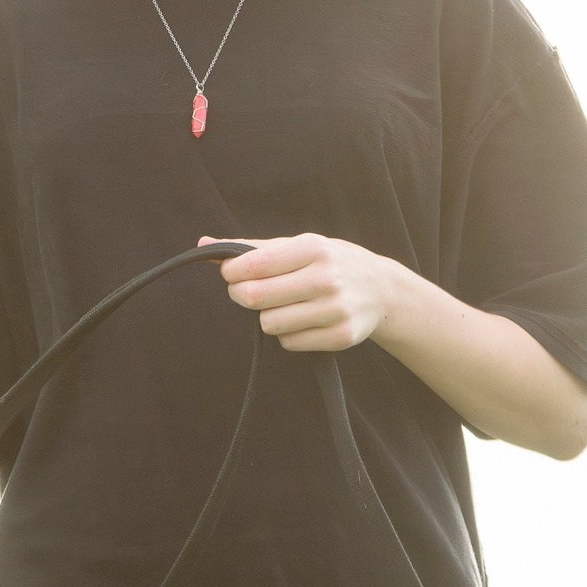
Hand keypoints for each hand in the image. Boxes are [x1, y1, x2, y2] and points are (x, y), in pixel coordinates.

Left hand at [206, 232, 406, 352]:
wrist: (382, 290)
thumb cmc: (329, 262)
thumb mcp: (298, 245)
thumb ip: (251, 247)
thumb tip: (203, 243)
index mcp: (313, 249)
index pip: (254, 264)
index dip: (231, 272)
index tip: (230, 273)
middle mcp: (326, 278)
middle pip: (255, 297)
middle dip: (241, 294)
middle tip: (246, 291)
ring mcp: (335, 310)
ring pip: (270, 323)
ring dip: (267, 316)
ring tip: (282, 305)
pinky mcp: (341, 337)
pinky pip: (290, 343)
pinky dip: (287, 335)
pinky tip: (301, 320)